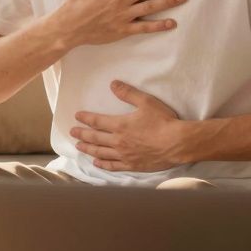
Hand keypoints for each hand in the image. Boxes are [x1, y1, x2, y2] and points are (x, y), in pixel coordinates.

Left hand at [71, 80, 193, 171]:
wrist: (177, 143)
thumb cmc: (163, 121)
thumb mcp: (146, 102)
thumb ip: (128, 93)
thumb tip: (113, 84)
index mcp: (120, 125)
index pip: (97, 121)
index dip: (86, 118)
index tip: (76, 116)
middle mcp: (118, 141)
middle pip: (95, 138)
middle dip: (82, 134)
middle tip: (72, 132)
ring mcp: (124, 155)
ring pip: (101, 153)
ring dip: (88, 149)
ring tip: (79, 147)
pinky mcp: (132, 165)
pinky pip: (113, 166)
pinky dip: (103, 164)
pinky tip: (97, 163)